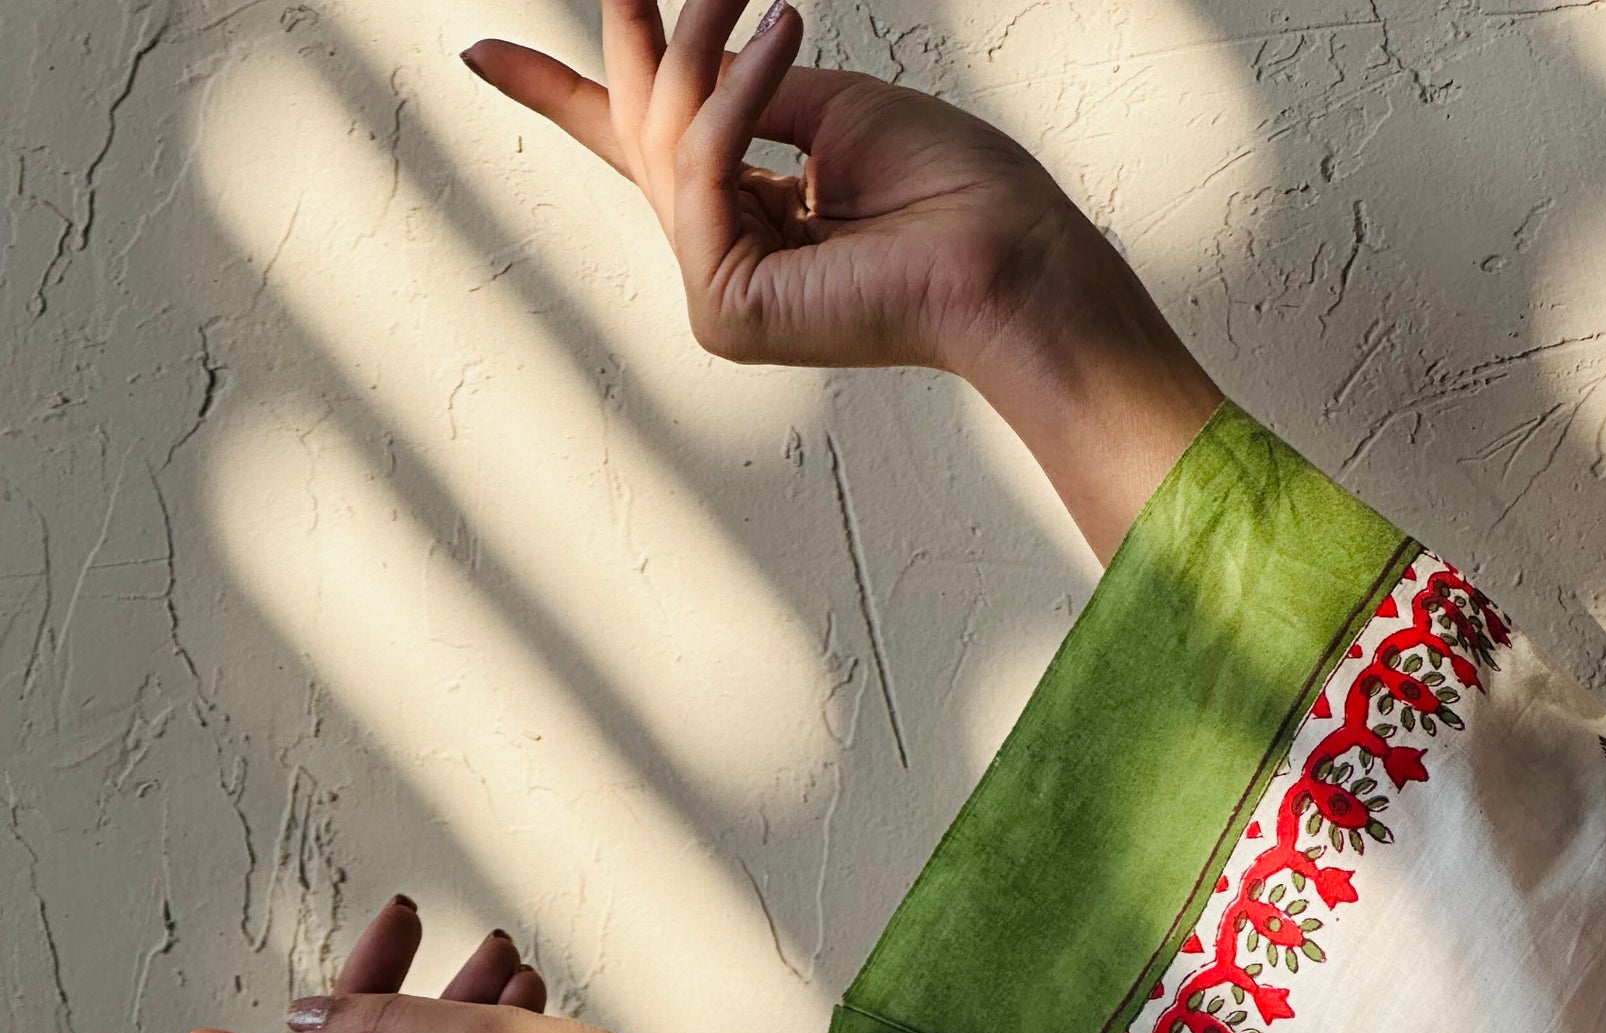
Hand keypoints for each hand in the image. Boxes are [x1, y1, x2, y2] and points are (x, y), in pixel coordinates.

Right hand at [462, 0, 1222, 559]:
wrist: (1006, 254)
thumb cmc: (952, 188)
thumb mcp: (827, 104)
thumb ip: (744, 90)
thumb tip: (686, 50)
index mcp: (746, 214)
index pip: (635, 149)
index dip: (557, 95)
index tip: (480, 55)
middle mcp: (722, 261)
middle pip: (641, 126)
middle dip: (653, 34)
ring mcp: (717, 294)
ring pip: (667, 139)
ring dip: (712, 51)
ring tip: (772, 1)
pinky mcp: (725, 311)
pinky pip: (700, 170)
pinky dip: (741, 101)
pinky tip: (792, 36)